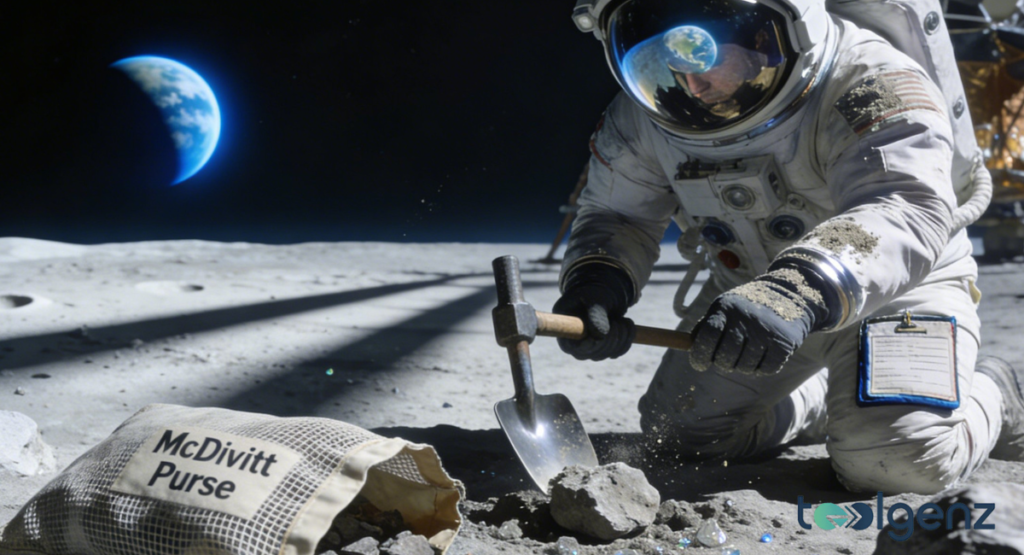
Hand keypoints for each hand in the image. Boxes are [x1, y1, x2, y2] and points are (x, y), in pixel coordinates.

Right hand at [553, 264, 635, 360]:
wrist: (604, 294)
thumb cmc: (595, 292)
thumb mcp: (595, 297)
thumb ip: (596, 313)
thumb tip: (601, 335)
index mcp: (565, 326)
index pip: (570, 346)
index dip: (586, 346)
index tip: (599, 338)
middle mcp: (574, 340)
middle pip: (590, 353)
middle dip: (609, 339)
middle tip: (618, 322)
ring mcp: (588, 346)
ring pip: (605, 353)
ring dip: (620, 338)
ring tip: (625, 321)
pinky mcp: (602, 347)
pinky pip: (616, 352)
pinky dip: (626, 340)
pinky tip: (628, 326)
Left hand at [689, 267, 831, 374]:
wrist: (789, 294)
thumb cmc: (747, 307)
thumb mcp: (724, 308)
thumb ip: (705, 326)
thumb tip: (689, 347)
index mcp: (726, 307)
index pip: (707, 336)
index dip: (699, 355)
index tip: (700, 363)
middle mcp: (746, 318)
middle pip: (725, 356)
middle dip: (722, 363)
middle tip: (726, 359)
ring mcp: (766, 330)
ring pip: (744, 367)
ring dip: (742, 367)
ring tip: (746, 353)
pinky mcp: (784, 343)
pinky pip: (766, 369)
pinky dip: (761, 368)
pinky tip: (762, 355)